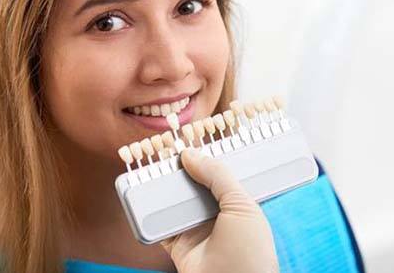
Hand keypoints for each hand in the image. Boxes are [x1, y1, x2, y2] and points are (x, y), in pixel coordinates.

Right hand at [160, 149, 278, 272]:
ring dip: (163, 187)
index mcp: (238, 204)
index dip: (205, 159)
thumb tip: (190, 154)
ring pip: (175, 203)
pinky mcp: (178, 246)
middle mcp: (216, 216)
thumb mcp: (241, 204)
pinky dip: (150, 214)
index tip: (190, 141)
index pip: (219, 175)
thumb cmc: (250, 251)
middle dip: (180, 170)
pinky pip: (160, 226)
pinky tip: (143, 194)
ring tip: (151, 164)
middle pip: (194, 186)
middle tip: (166, 150)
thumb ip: (217, 176)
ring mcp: (197, 231)